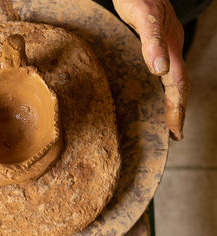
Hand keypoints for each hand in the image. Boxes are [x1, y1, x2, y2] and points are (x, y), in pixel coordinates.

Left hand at [113, 0, 189, 139]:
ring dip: (174, 100)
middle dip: (178, 109)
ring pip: (175, 77)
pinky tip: (159, 91)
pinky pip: (166, 68)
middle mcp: (173, 46)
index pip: (177, 84)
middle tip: (176, 133)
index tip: (176, 130)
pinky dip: (165, 85)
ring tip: (171, 119)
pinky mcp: (159, 41)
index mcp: (171, 45)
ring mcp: (168, 43)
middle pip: (179, 84)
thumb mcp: (142, 15)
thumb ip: (151, 40)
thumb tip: (160, 70)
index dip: (177, 108)